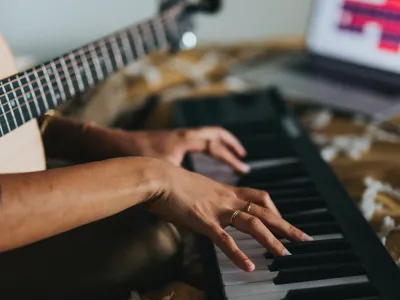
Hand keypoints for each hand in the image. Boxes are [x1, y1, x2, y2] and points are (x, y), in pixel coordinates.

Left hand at [88, 126, 249, 172]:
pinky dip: (205, 146)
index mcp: (185, 140)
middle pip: (214, 133)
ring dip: (218, 143)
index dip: (229, 157)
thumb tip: (189, 207)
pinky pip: (195, 139)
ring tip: (227, 153)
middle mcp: (183, 135)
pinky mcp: (169, 140)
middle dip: (230, 143)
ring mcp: (176, 136)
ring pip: (204, 134)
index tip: (242, 167)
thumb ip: (177, 187)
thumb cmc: (136, 155)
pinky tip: (203, 157)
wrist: (114, 144)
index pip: (214, 146)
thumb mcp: (160, 172)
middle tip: (241, 155)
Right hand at [147, 161, 312, 271]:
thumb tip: (206, 213)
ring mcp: (217, 209)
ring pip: (252, 224)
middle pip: (264, 211)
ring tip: (285, 255)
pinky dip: (238, 254)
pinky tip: (249, 266)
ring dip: (271, 240)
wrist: (158, 176)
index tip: (283, 220)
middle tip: (304, 238)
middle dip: (286, 226)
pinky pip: (225, 239)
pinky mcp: (203, 220)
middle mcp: (227, 199)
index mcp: (225, 191)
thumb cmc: (172, 182)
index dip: (274, 209)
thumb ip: (207, 201)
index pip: (259, 197)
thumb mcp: (196, 189)